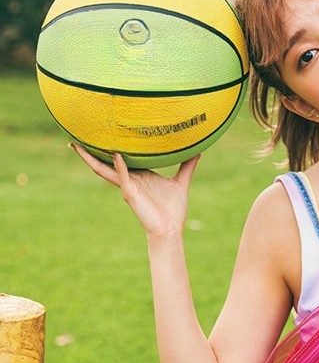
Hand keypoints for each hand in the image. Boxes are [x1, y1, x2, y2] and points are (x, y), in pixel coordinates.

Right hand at [70, 143, 199, 239]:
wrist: (171, 229)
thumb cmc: (173, 210)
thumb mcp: (181, 182)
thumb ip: (187, 166)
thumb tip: (198, 150)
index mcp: (138, 176)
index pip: (119, 159)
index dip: (109, 148)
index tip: (101, 132)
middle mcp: (128, 180)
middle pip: (104, 163)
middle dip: (89, 152)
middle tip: (75, 136)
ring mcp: (127, 187)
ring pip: (104, 170)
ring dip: (91, 158)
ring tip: (78, 144)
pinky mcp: (131, 195)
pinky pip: (123, 178)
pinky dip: (119, 166)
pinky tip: (116, 154)